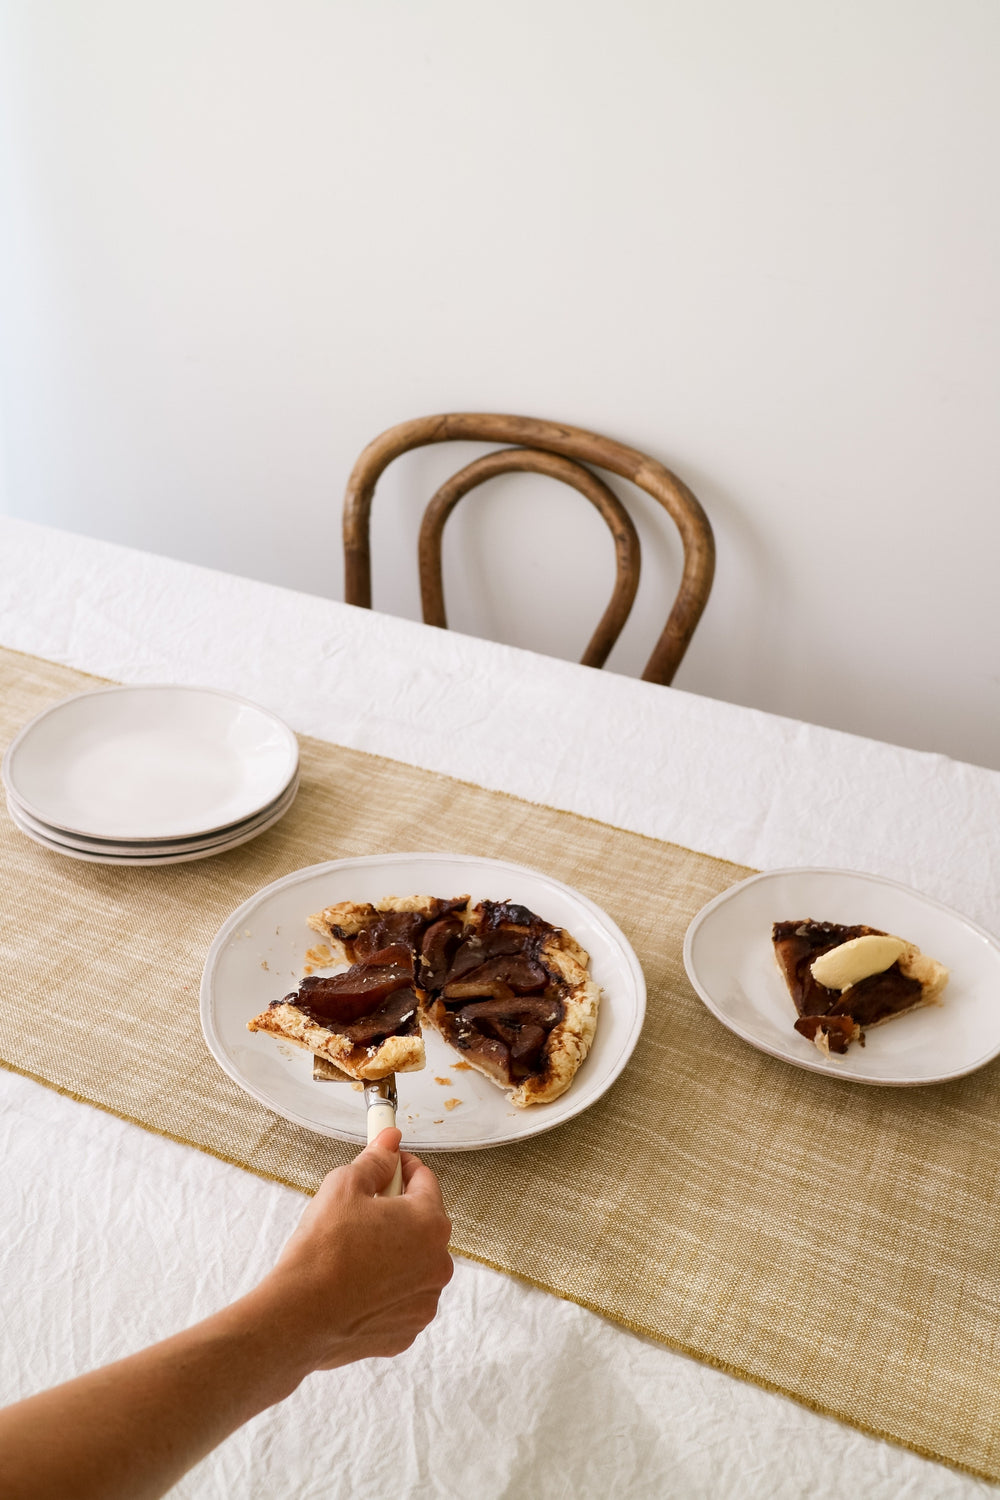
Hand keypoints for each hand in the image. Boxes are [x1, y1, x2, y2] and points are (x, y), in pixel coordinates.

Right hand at [254, 1128, 453, 1371]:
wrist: (299, 1316)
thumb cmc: (323, 1250)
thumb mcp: (344, 1185)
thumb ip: (375, 1160)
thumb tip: (390, 1141)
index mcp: (430, 1223)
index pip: (425, 1180)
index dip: (402, 1166)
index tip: (387, 1163)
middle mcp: (437, 1264)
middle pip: (423, 1224)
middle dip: (397, 1212)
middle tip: (363, 1209)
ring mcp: (424, 1301)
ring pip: (413, 1264)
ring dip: (393, 1253)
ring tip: (354, 1252)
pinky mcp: (406, 1332)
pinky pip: (400, 1299)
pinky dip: (384, 1290)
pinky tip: (355, 1286)